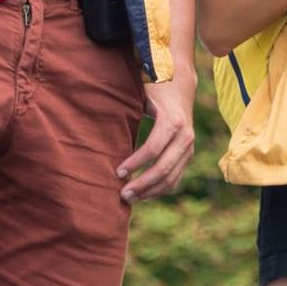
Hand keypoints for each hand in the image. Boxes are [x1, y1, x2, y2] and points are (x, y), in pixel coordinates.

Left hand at [117, 79, 194, 203]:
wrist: (180, 87)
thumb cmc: (154, 90)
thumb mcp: (142, 93)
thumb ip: (126, 102)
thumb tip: (97, 108)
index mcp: (173, 121)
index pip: (153, 149)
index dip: (135, 163)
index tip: (118, 172)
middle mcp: (185, 137)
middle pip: (163, 169)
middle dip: (142, 184)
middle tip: (122, 194)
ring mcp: (189, 148)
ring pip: (171, 178)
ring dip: (150, 191)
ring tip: (129, 198)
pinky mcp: (188, 156)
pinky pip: (175, 178)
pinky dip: (159, 189)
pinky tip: (143, 194)